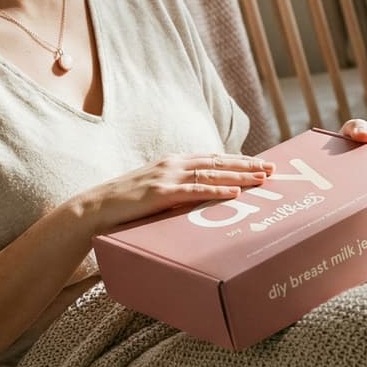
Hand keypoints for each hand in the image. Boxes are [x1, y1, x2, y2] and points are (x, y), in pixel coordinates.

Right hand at [73, 153, 275, 237]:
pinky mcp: (160, 193)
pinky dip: (216, 190)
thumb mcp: (155, 190)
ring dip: (239, 175)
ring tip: (262, 178)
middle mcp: (173, 164)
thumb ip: (176, 189)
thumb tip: (200, 196)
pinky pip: (194, 191)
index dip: (238, 160)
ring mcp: (166, 177)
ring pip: (211, 174)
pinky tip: (234, 192)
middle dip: (247, 165)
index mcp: (172, 162)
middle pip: (217, 162)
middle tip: (272, 169)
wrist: (95, 208)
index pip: (212, 158)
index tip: (261, 163)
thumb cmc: (124, 204)